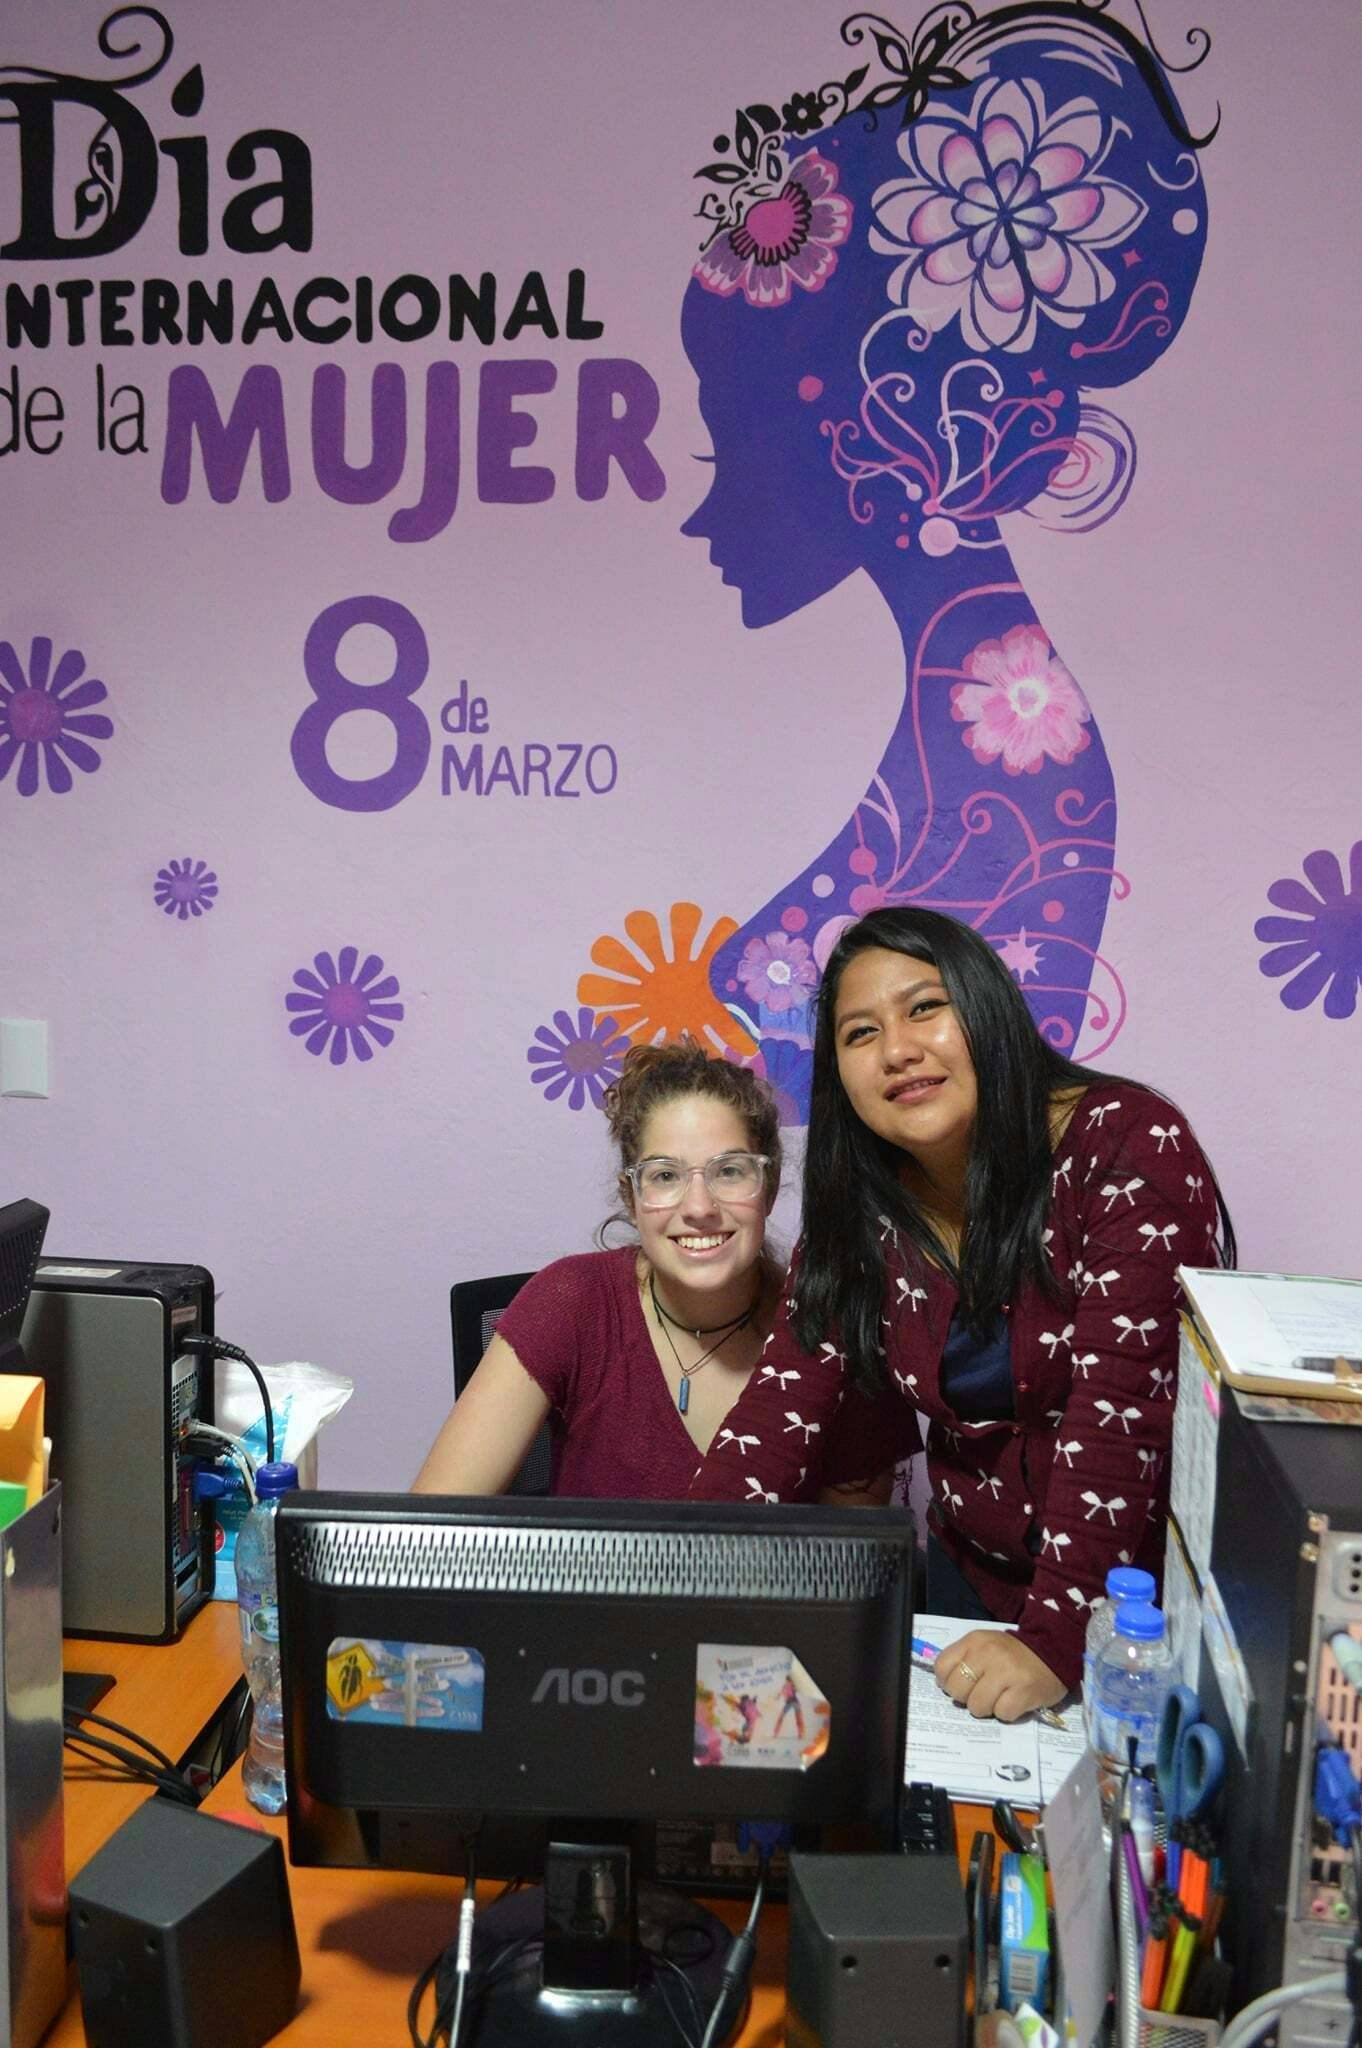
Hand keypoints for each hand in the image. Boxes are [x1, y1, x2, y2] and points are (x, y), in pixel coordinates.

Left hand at [935, 1629, 1065, 1723]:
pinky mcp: (1023, 1692)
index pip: (942, 1668)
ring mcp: (1006, 1673)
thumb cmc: (1013, 1653)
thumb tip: (946, 1685)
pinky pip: (1002, 1714)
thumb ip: (964, 1660)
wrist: (1053, 1650)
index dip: (948, 1682)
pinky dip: (1007, 1713)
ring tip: (1000, 1697)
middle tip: (982, 1693)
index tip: (962, 1684)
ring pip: (977, 1706)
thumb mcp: (984, 1645)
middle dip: (967, 1697)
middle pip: (957, 1690)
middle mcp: (988, 1654)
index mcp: (974, 1641)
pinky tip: (1014, 1701)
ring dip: (987, 1708)